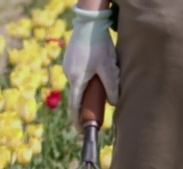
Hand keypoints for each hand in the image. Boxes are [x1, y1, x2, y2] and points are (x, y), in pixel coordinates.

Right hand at [62, 7, 118, 127]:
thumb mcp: (108, 68)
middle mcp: (69, 74)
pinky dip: (87, 80)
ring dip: (88, 91)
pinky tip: (96, 75)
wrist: (89, 23)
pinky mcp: (71, 59)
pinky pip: (79, 75)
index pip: (75, 105)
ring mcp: (68, 66)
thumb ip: (111, 87)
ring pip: (79, 85)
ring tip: (100, 91)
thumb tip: (114, 104)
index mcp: (76, 79)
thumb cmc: (99, 45)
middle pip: (77, 96)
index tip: (81, 131)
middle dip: (85, 106)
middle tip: (94, 116)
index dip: (78, 119)